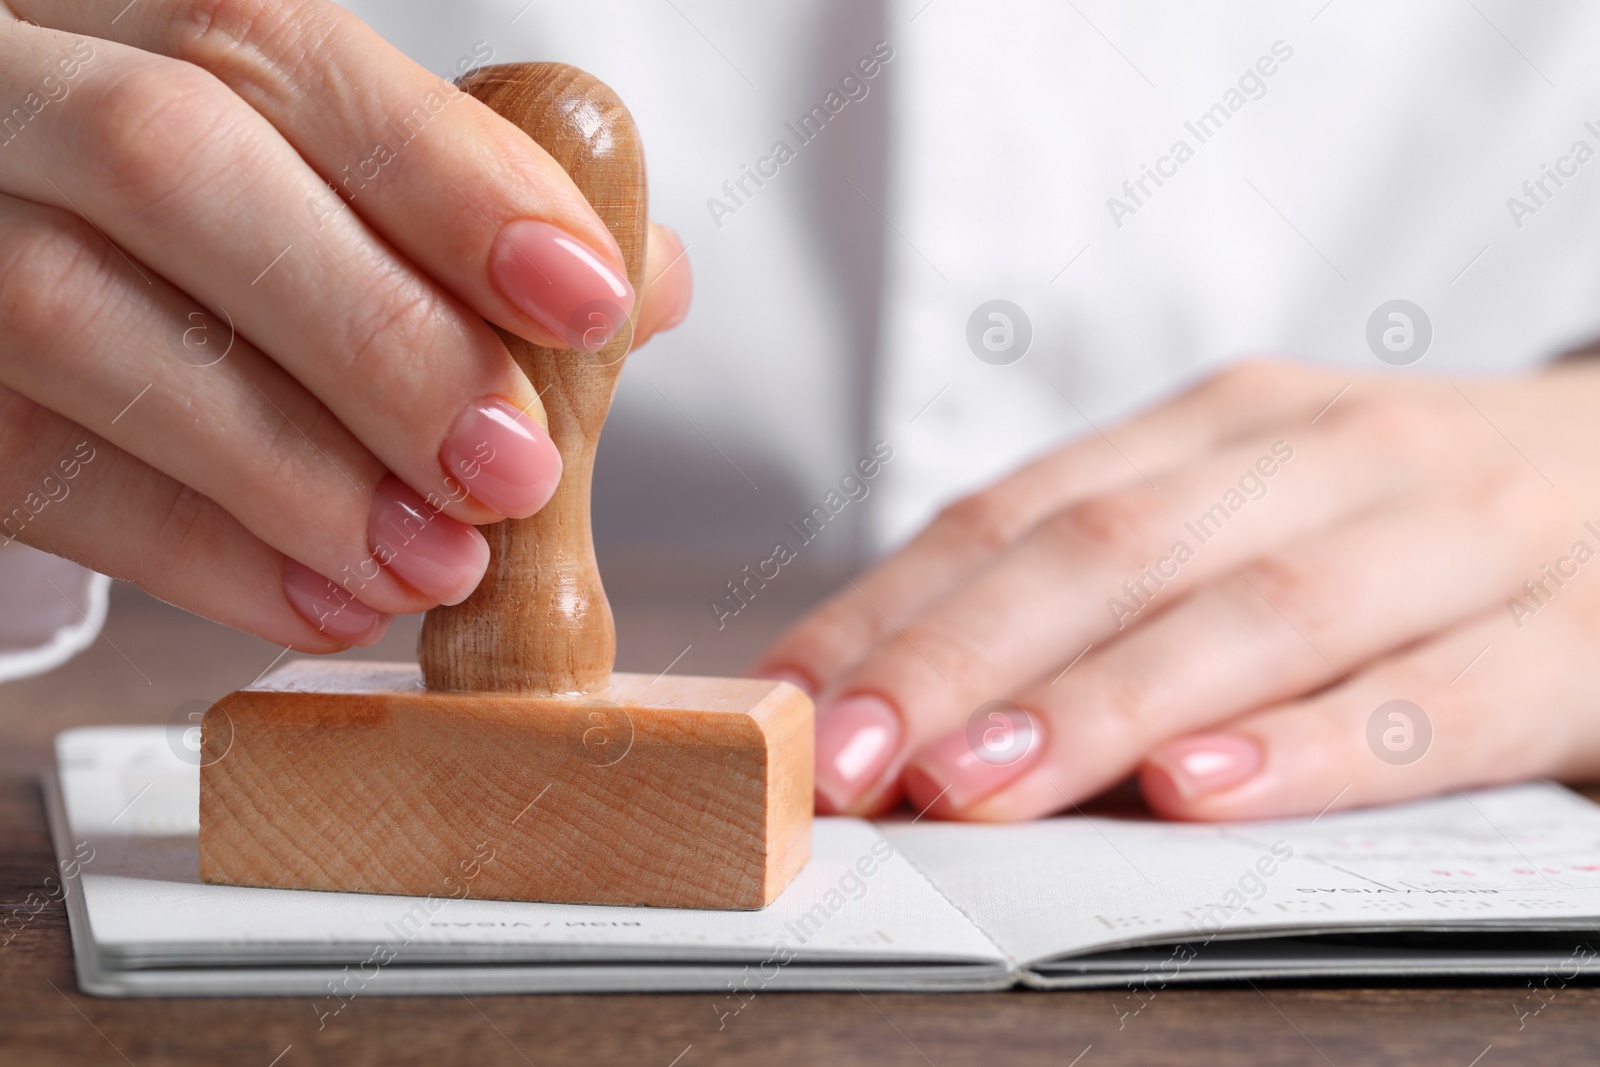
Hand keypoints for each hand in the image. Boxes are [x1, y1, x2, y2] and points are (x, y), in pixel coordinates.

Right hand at [0, 5, 689, 650]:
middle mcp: (12, 89)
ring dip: (291, 468)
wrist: (2, 250)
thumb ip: (466, 217)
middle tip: (510, 470)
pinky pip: (31, 465)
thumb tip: (641, 285)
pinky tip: (324, 596)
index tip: (585, 300)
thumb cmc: (192, 235)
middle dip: (376, 334)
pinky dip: (195, 551)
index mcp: (131, 11)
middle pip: (173, 162)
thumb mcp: (312, 180)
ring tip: (432, 562)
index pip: (281, 51)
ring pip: (74, 315)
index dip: (449, 180)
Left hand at [756, 359, 1599, 821]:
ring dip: (1101, 703)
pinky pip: (1432, 701)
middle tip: (853, 754)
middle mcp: (1328, 457)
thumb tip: (904, 689)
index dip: (898, 607)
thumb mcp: (1249, 505)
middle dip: (964, 658)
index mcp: (1226, 425)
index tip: (796, 698)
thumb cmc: (1401, 522)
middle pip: (1114, 552)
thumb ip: (1104, 579)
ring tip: (980, 780)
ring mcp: (1455, 538)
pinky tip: (1201, 792)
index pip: (1024, 509)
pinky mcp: (1572, 643)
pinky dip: (1309, 749)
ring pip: (1258, 613)